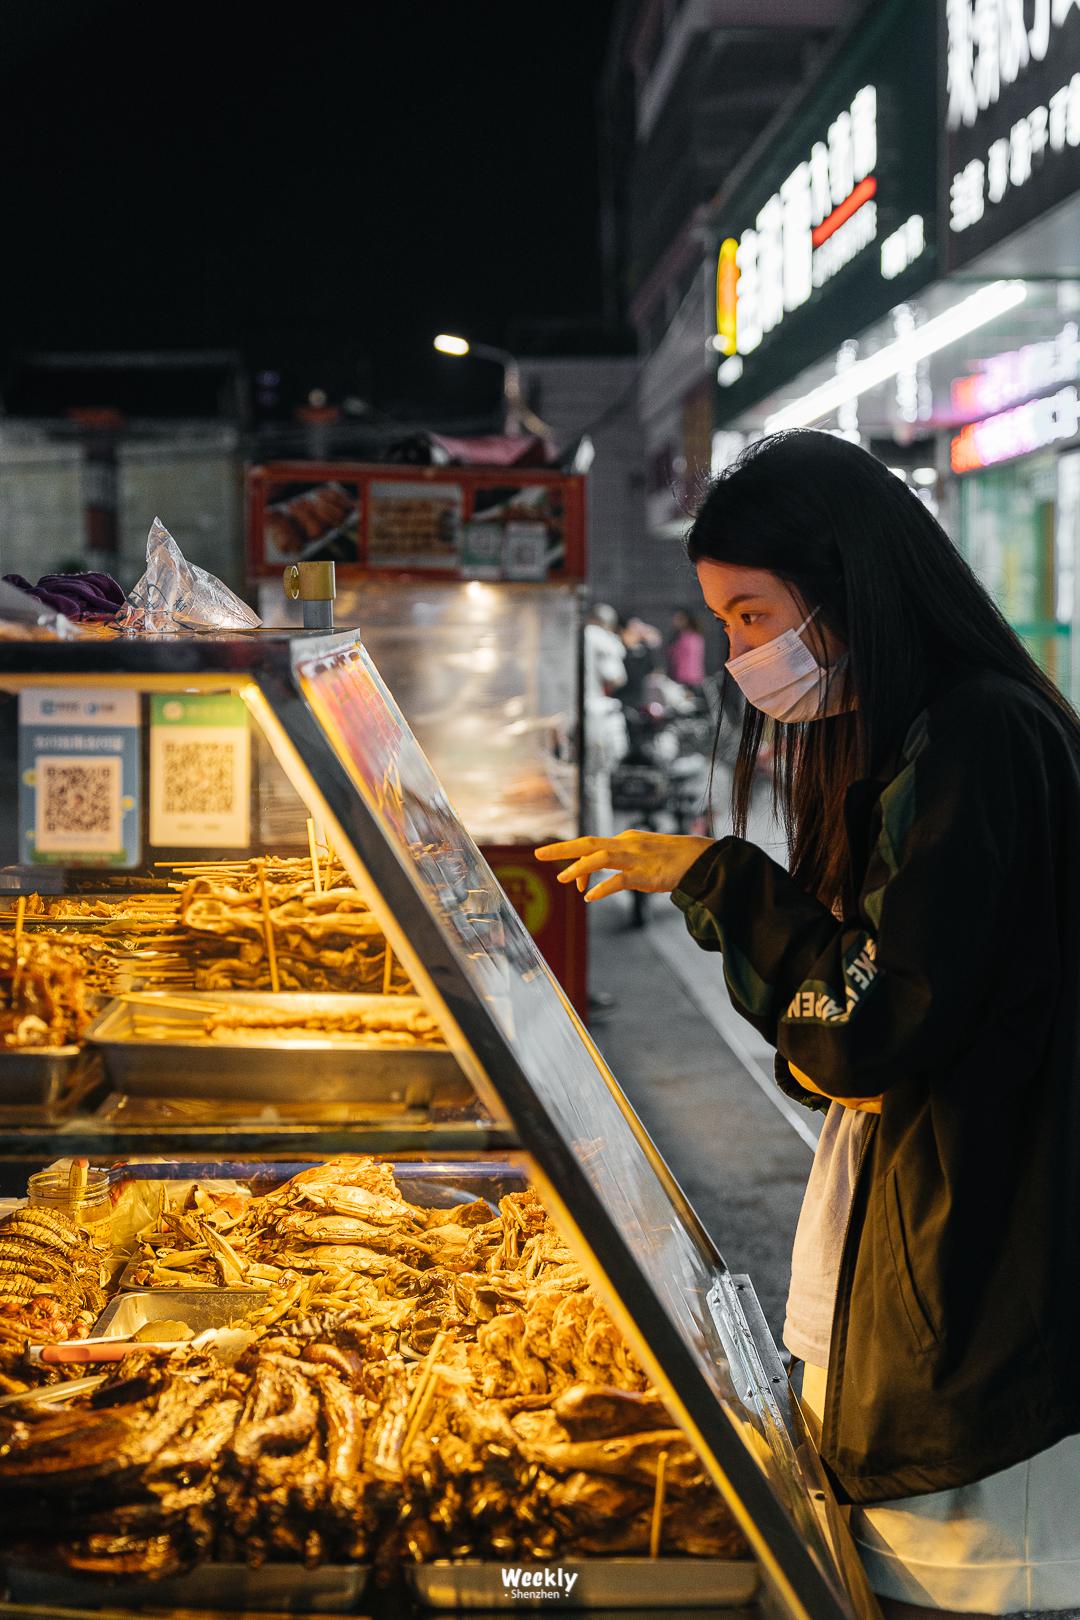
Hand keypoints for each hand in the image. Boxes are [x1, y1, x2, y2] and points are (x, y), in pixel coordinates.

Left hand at [534, 830, 715, 902]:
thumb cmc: (673, 859)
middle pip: (588, 844)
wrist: (701, 859)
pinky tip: (590, 897)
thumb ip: (623, 864)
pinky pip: (620, 880)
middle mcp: (627, 844)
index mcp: (625, 840)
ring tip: (563, 879)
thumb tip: (606, 879)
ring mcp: (636, 858)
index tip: (567, 877)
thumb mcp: (643, 856)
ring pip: (600, 858)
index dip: (574, 859)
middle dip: (562, 849)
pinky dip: (603, 888)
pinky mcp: (646, 874)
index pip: (592, 846)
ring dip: (579, 868)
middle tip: (539, 854)